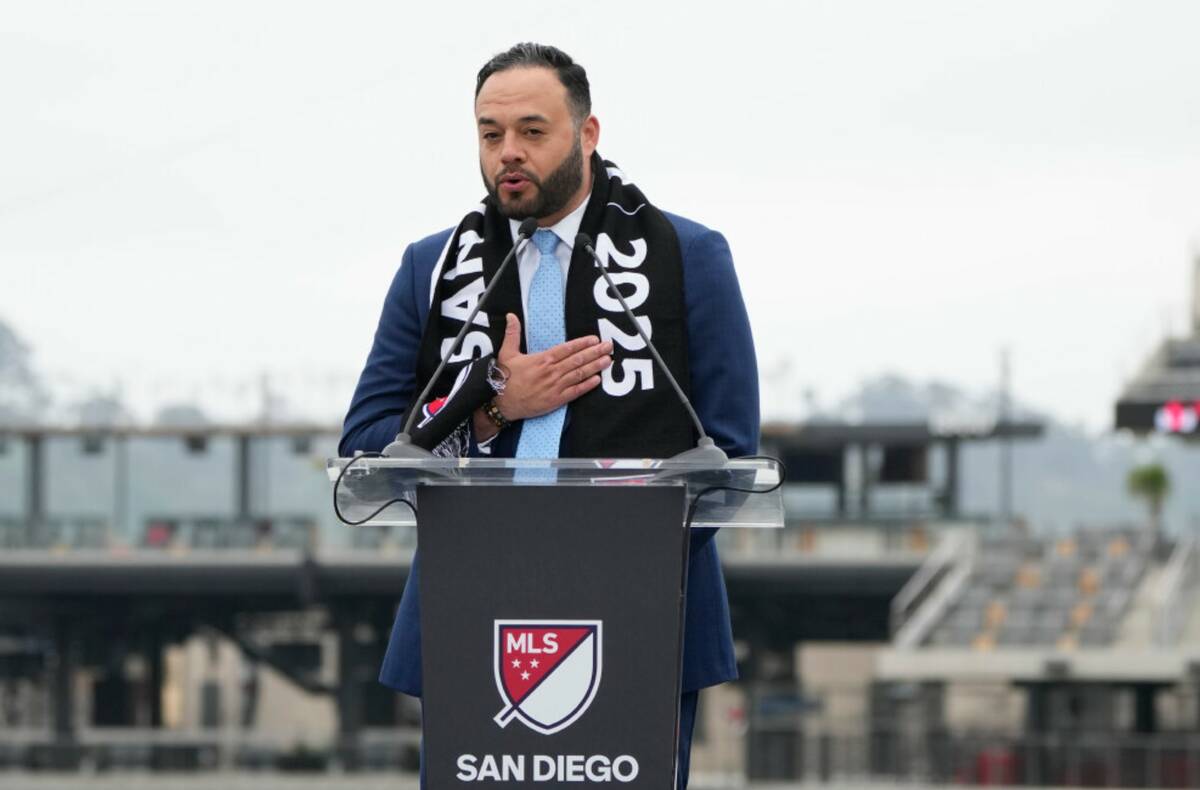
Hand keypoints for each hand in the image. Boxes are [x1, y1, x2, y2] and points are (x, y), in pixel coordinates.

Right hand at [492, 313, 611, 421]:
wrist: (501, 402)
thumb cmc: (505, 377)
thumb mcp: (507, 352)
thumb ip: (512, 333)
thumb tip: (511, 316)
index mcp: (542, 359)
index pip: (567, 348)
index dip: (582, 343)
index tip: (594, 339)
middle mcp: (552, 371)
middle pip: (577, 359)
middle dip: (595, 352)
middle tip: (608, 346)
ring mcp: (555, 386)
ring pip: (579, 374)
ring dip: (595, 366)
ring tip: (607, 360)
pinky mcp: (556, 400)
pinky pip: (575, 391)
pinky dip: (587, 385)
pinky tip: (597, 380)